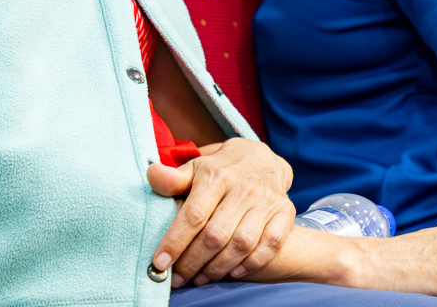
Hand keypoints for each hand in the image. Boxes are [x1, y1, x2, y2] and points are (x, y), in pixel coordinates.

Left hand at [147, 138, 294, 287]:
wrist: (262, 158)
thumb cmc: (221, 168)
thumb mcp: (195, 168)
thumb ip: (173, 179)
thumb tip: (152, 176)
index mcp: (216, 176)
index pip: (193, 215)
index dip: (175, 242)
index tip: (160, 263)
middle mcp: (243, 188)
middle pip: (216, 235)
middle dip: (193, 262)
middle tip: (178, 278)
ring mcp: (266, 201)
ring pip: (242, 244)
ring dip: (219, 268)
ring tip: (200, 278)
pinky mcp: (285, 212)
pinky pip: (270, 244)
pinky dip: (251, 263)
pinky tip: (233, 272)